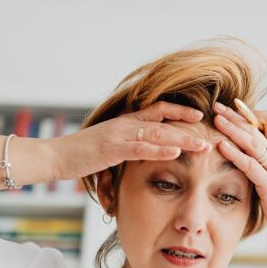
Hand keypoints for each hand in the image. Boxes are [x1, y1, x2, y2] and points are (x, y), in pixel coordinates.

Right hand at [51, 101, 211, 180]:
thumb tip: (145, 149)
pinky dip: (159, 150)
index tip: (200, 116)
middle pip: (164, 120)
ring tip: (202, 146)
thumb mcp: (109, 146)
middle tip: (211, 133)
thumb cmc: (81, 154)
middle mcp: (125, 124)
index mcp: (126, 121)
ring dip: (182, 140)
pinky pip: (140, 148)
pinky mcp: (112, 149)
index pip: (158, 110)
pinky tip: (175, 153)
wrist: (54, 156)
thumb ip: (128, 145)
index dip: (180, 112)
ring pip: (157, 134)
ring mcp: (119, 135)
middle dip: (189, 126)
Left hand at [212, 101, 266, 241]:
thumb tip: (243, 150)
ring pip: (253, 143)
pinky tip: (222, 146)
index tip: (231, 107)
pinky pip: (250, 165)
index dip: (250, 114)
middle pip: (255, 129)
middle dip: (235, 116)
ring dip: (233, 129)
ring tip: (217, 119)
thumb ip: (260, 160)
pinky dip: (236, 154)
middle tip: (216, 105)